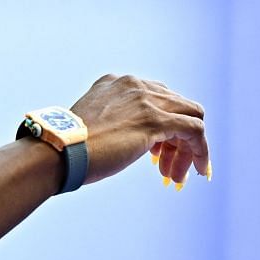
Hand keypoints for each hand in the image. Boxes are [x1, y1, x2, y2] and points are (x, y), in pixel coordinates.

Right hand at [67, 75, 207, 186]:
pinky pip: (194, 131)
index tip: (158, 152)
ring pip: (190, 118)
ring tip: (175, 176)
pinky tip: (197, 170)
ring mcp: (146, 101)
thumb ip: (116, 123)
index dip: (164, 126)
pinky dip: (200, 151)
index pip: (158, 97)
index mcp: (118, 83)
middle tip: (168, 169)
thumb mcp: (95, 126)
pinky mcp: (156, 121)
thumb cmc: (70, 148)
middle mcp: (135, 85)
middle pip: (177, 107)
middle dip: (177, 139)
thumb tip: (134, 140)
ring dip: (188, 149)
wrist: (59, 152)